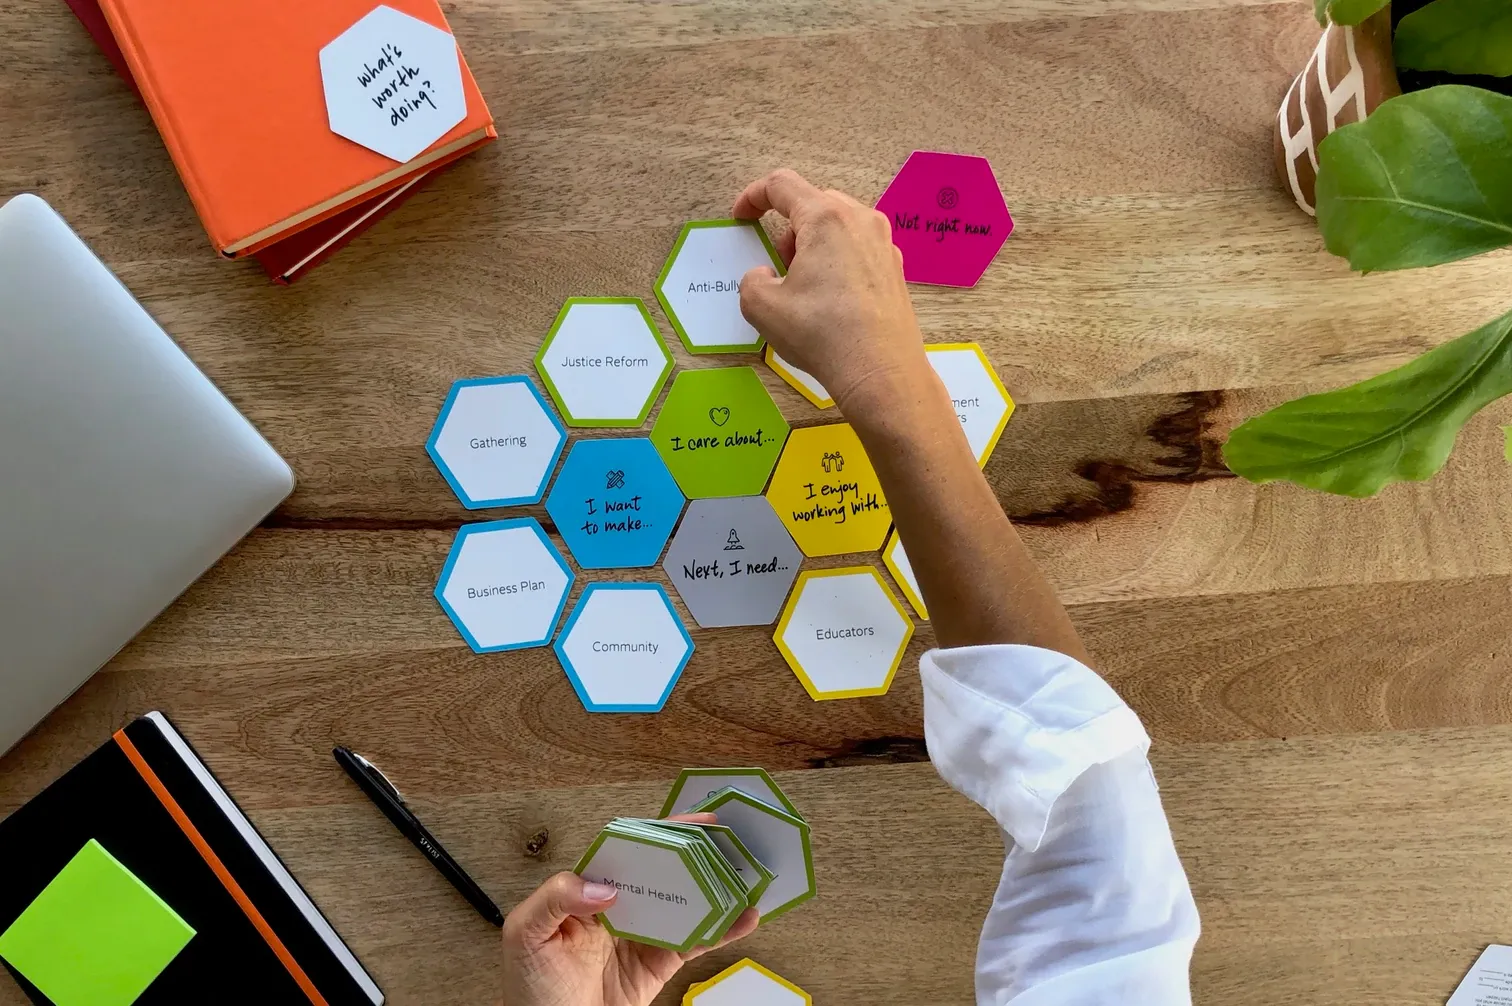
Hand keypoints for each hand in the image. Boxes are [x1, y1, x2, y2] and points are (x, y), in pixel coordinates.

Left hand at [501, 814, 758, 1005]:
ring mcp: (642, 935)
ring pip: (686, 903)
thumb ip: (555, 898)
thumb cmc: (530, 988)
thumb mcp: (525, 934)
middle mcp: (619, 908)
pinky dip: (722, 930)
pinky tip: (745, 917)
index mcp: (587, 891)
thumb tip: (605, 887)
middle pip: (664, 871)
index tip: (689, 823)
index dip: (660, 832)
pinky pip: (695, 942)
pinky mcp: (658, 965)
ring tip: (748, 872)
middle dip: (697, 853)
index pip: (628, 851)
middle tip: (730, 838)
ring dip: (717, 887)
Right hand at [733, 169, 927, 412]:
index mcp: (826, 218)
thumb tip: (766, 276)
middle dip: (787, 229)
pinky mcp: (895, 269)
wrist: (880, 372)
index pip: (781, 185)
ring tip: (805, 287)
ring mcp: (884, 244)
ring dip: (813, 245)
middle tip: (779, 266)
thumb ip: (752, 280)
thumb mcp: (762, 307)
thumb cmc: (822, 334)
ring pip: (838, 226)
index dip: (753, 196)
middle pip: (814, 203)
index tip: (740, 217)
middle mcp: (860, 220)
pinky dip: (837, 261)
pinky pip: (858, 249)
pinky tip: (832, 300)